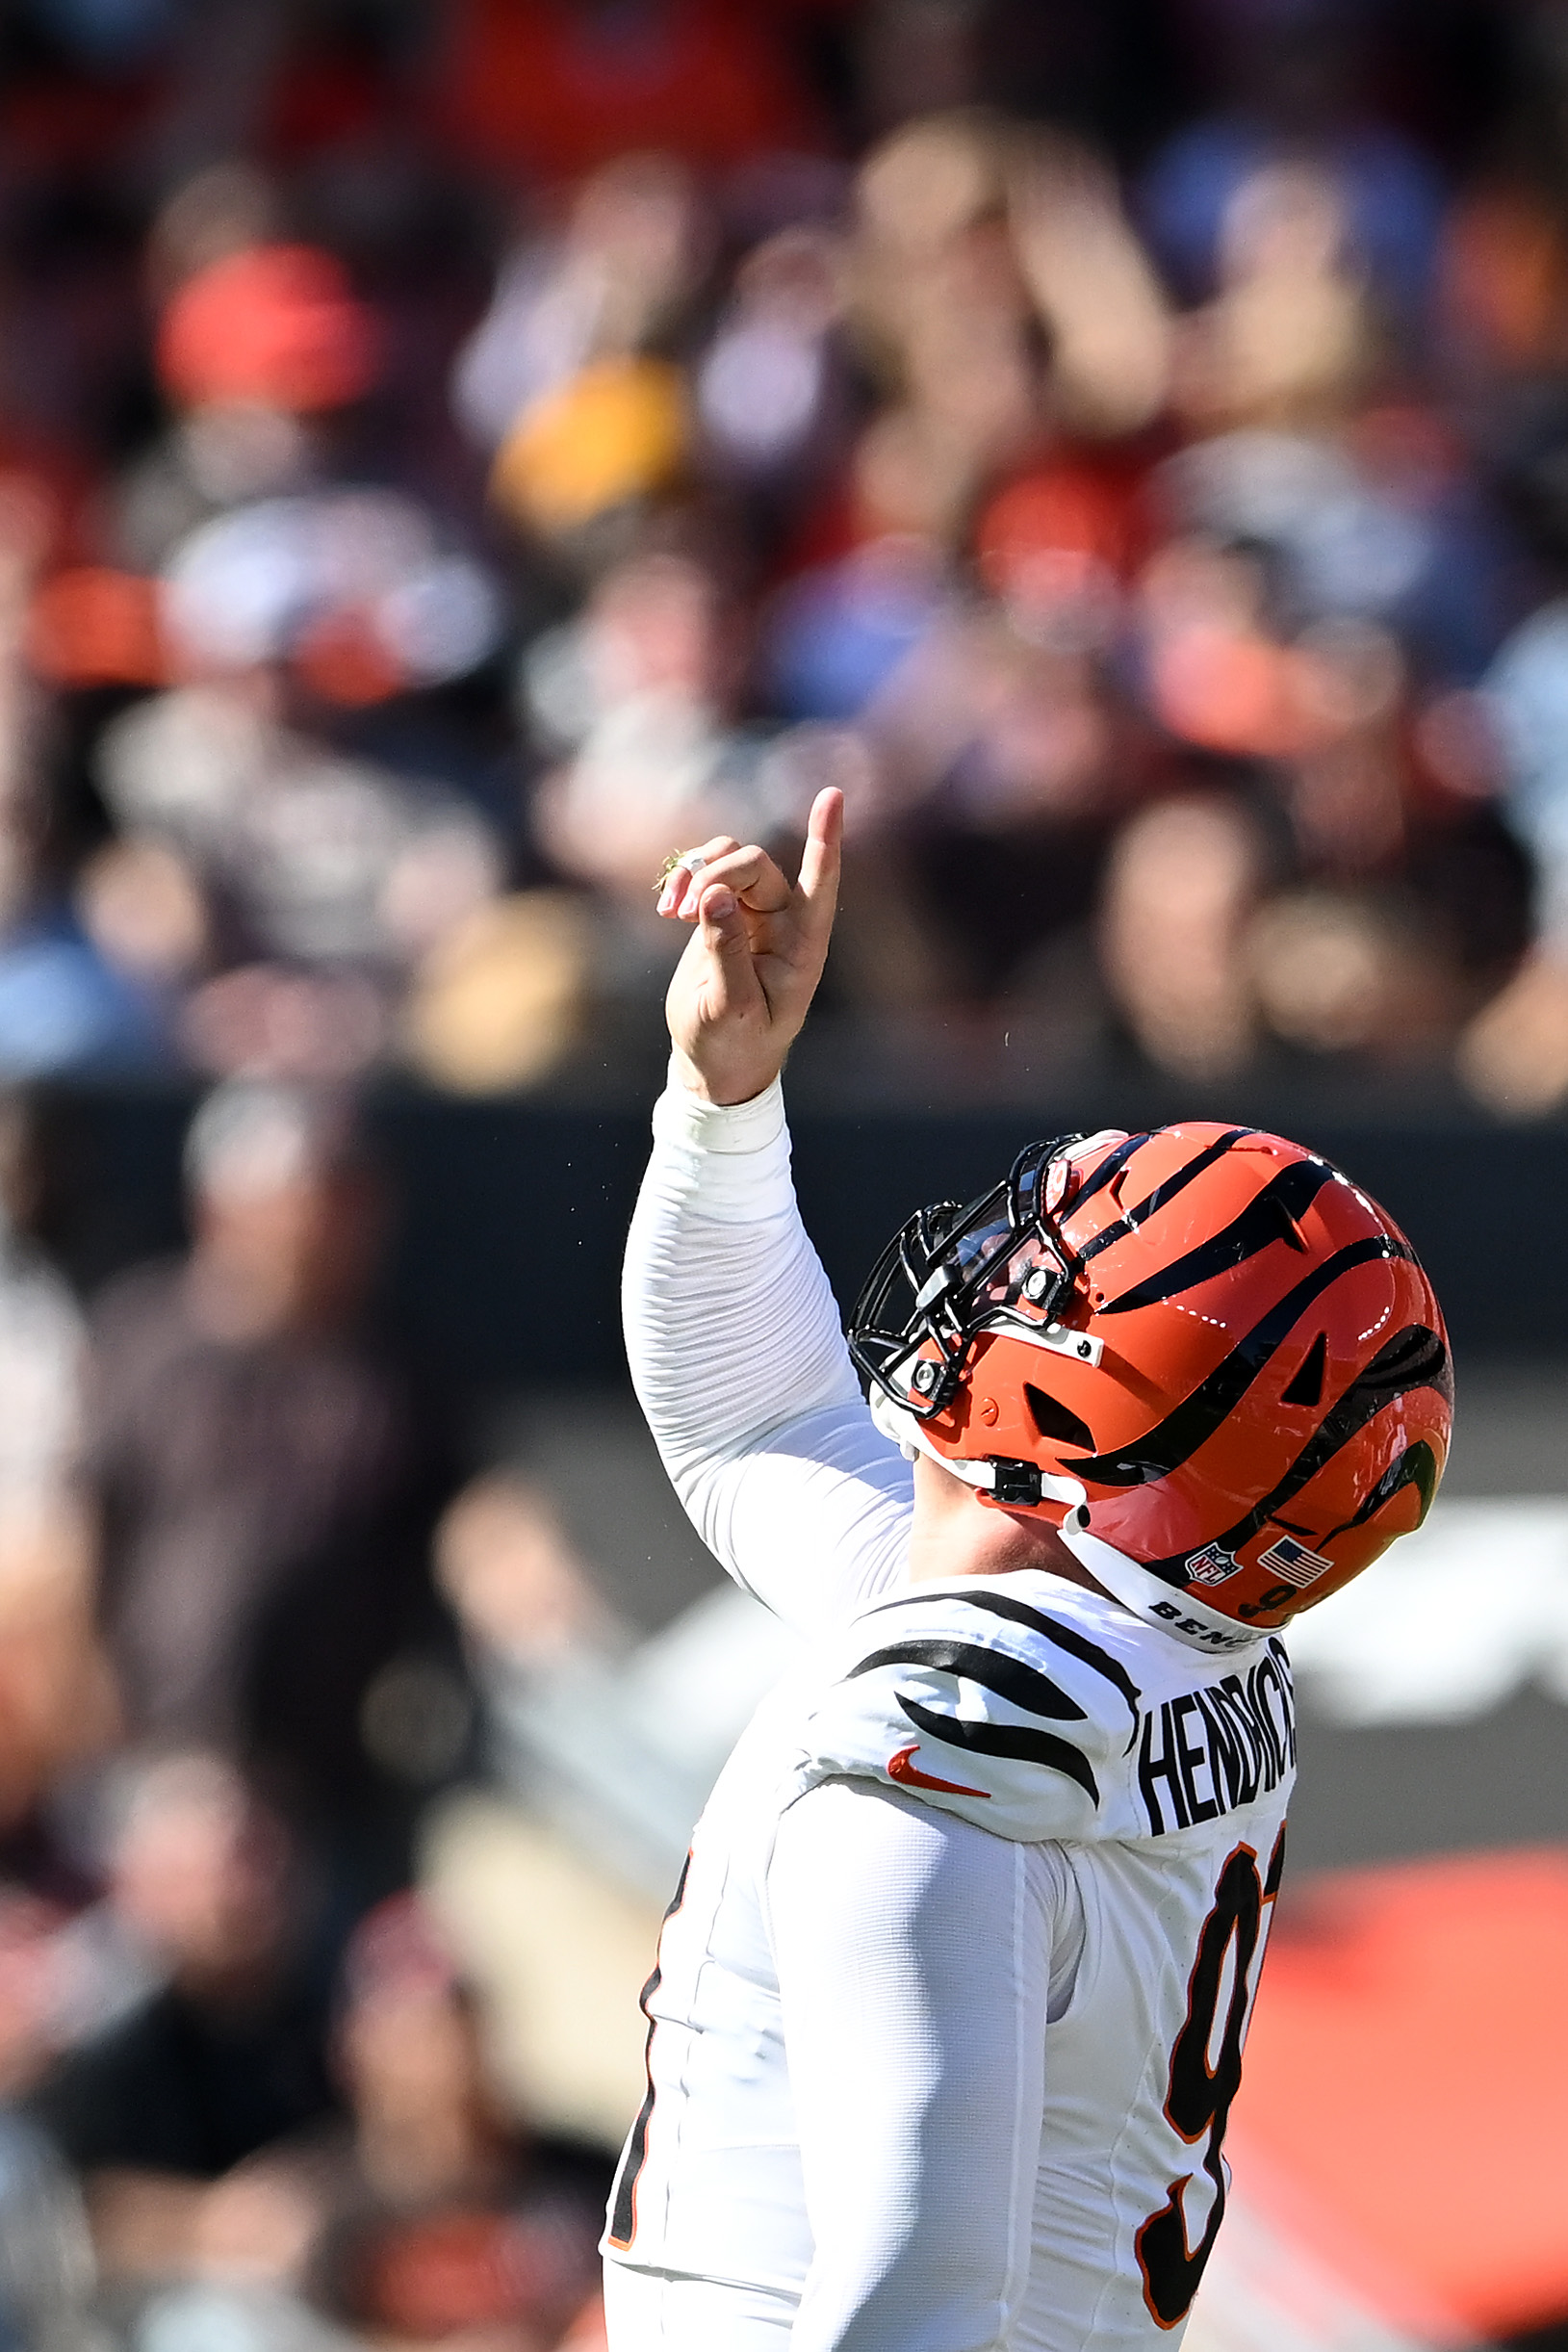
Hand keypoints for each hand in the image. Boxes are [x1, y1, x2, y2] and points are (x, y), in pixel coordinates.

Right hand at [657, 788, 842, 1103]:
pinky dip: (683, 880)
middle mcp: (784, 923)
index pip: (822, 883)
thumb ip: (726, 951)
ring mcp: (753, 915)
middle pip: (756, 864)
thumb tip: (714, 894)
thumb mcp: (730, 1006)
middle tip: (683, 908)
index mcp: (802, 947)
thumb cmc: (734, 1046)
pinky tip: (666, 908)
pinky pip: (706, 872)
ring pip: (731, 858)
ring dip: (696, 871)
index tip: (832, 794)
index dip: (825, 839)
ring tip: (671, 908)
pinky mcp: (723, 913)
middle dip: (718, 872)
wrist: (714, 1064)